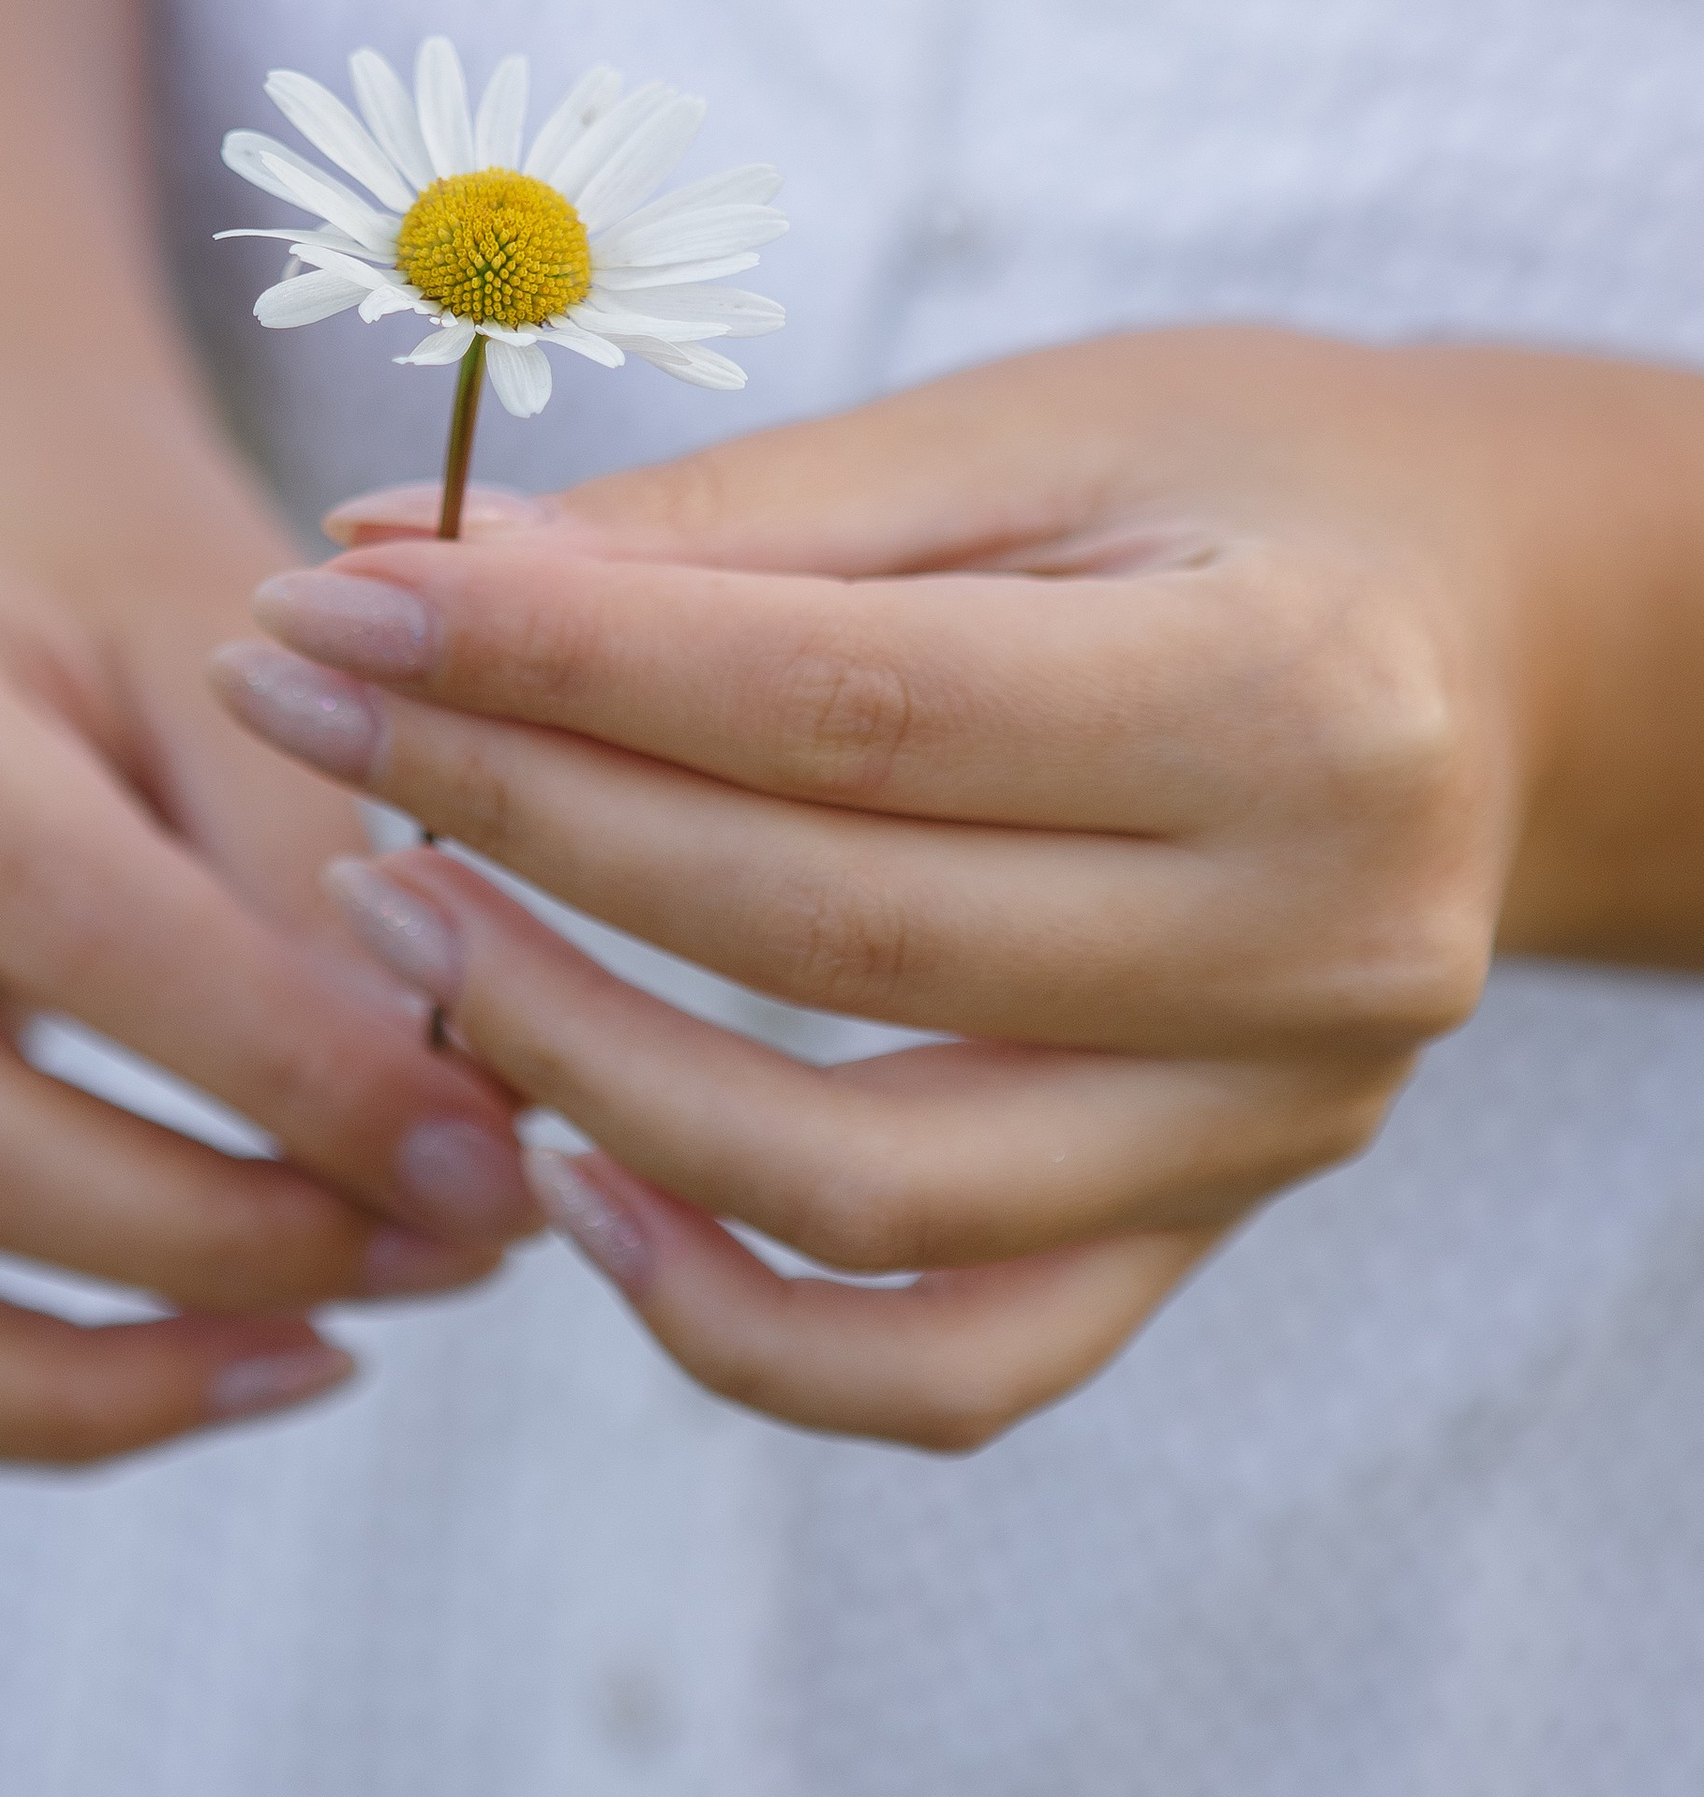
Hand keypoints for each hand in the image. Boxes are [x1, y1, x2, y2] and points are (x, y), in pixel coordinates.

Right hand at [0, 418, 538, 1468]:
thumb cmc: (128, 583)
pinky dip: (15, 1391)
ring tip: (338, 1344)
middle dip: (220, 1236)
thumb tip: (447, 1128)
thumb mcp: (240, 645)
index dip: (285, 1066)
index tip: (486, 1150)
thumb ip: (311, 868)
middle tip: (455, 1248)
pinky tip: (227, 1355)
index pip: (62, 918)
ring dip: (103, 1373)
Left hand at [207, 326, 1680, 1450]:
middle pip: (832, 932)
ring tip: (389, 917)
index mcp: (1295, 692)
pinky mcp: (1212, 1223)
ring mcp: (1277, 1124)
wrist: (1492, 641)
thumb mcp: (1022, 434)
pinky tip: (565, 1180)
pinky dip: (739, 1324)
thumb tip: (388, 566)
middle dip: (518, 818)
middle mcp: (1319, 944)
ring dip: (580, 1065)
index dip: (562, 664)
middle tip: (305, 718)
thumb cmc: (1239, 484)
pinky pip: (957, 1362)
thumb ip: (724, 522)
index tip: (335, 604)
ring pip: (868, 1188)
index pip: (853, 709)